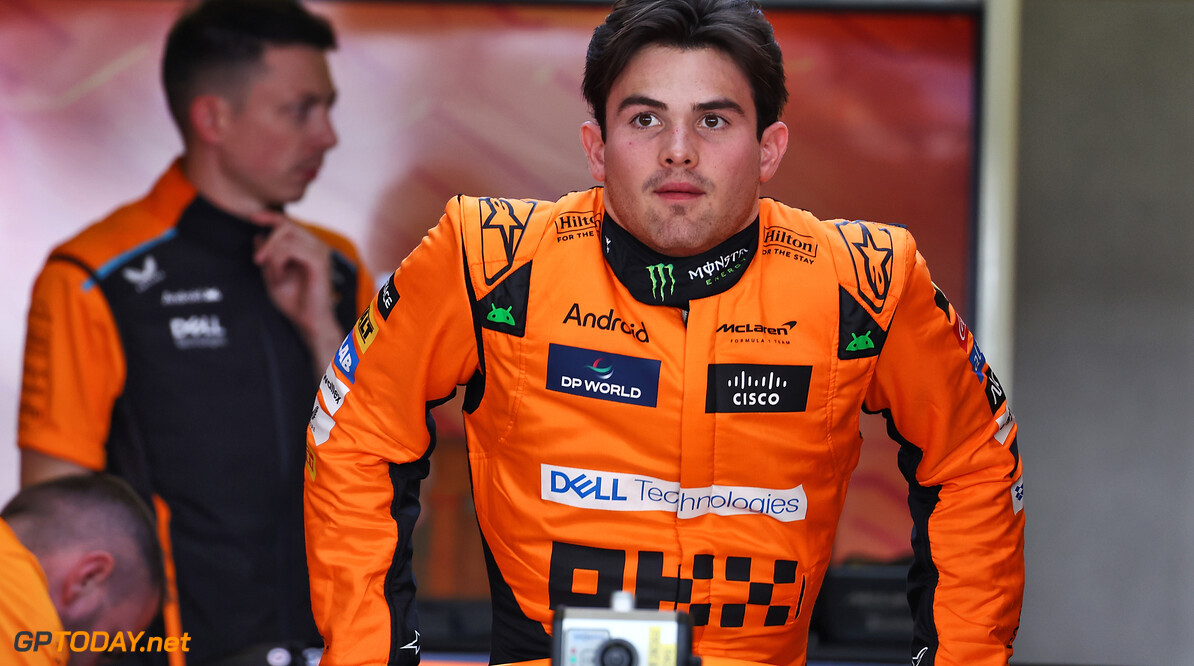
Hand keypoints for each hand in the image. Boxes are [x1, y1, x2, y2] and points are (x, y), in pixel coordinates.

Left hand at [251, 210, 344, 369]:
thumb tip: (257, 236)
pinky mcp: (319, 261)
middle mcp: (316, 245)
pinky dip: (278, 263)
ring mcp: (320, 251)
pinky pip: (291, 249)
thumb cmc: (294, 301)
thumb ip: (266, 256)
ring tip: (272, 276)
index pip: (288, 222)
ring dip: (272, 256)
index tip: (253, 218)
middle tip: (257, 261)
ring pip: (287, 236)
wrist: (308, 321)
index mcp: (307, 246)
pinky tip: (278, 278)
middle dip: (268, 241)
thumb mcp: (272, 275)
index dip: (270, 216)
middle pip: (286, 225)